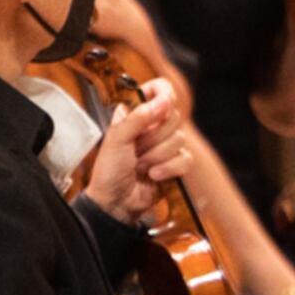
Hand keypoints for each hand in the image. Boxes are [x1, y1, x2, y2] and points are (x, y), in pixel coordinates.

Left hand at [84, 79, 192, 226]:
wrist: (115, 203)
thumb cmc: (109, 172)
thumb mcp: (116, 139)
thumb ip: (138, 117)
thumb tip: (162, 100)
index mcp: (138, 116)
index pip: (160, 91)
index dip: (163, 94)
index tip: (159, 103)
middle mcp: (154, 128)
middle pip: (173, 117)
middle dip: (154, 137)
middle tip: (137, 148)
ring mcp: (166, 146)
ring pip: (180, 139)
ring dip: (157, 156)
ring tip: (141, 166)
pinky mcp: (176, 164)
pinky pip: (185, 159)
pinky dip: (168, 169)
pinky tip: (154, 175)